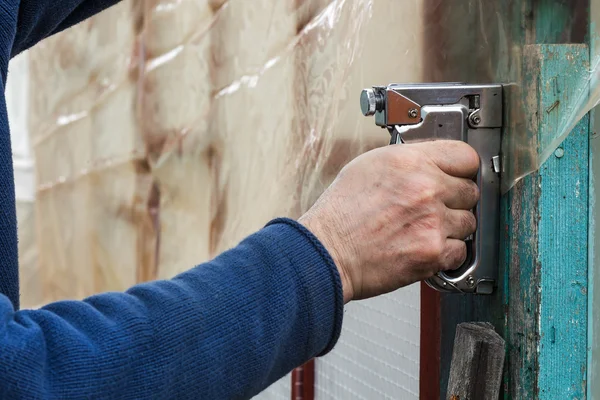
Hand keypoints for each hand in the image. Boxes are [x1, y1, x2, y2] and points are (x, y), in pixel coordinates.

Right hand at [299, 140, 479, 302]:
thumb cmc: (340, 214)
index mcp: (410, 161)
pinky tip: (424, 247)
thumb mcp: (368, 167)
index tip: (459, 176)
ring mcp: (432, 222)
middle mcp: (425, 188)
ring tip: (424, 229)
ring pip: (468, 222)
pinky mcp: (433, 253)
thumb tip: (432, 164)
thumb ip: (408, 162)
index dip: (462, 169)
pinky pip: (460, 251)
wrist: (328, 251)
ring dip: (452, 227)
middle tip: (435, 207)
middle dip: (455, 200)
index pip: (465, 156)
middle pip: (471, 191)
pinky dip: (446, 253)